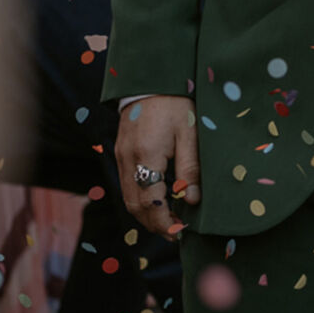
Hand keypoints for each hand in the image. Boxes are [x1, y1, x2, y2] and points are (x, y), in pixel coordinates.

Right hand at [116, 93, 200, 239]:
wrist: (153, 78)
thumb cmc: (177, 103)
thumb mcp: (191, 134)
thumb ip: (190, 168)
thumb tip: (192, 201)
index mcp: (146, 155)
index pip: (150, 202)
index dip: (163, 221)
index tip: (179, 233)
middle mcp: (128, 159)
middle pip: (134, 205)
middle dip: (153, 224)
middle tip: (174, 234)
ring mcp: (121, 155)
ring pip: (127, 197)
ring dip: (145, 215)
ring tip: (167, 223)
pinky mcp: (120, 151)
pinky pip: (126, 184)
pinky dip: (139, 200)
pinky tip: (155, 203)